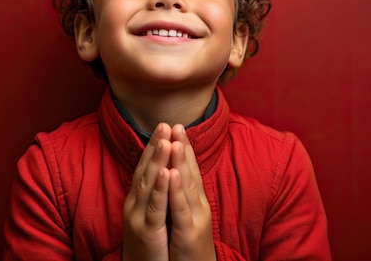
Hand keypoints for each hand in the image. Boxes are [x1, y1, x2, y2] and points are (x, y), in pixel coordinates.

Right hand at [122, 123, 171, 260]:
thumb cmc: (149, 244)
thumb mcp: (149, 215)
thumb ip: (152, 194)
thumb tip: (160, 171)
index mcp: (137, 199)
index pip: (145, 166)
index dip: (153, 146)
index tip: (164, 126)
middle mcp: (134, 204)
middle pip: (145, 169)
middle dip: (155, 146)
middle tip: (164, 123)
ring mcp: (138, 217)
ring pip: (147, 184)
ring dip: (156, 160)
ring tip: (165, 140)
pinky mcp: (146, 231)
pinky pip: (154, 207)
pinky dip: (159, 188)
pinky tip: (165, 172)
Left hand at [168, 124, 216, 260]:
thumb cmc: (189, 246)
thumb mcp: (187, 216)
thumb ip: (183, 195)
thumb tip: (177, 175)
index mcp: (195, 201)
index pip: (190, 169)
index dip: (185, 148)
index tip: (177, 126)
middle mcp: (198, 205)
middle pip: (190, 172)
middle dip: (183, 147)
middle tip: (177, 124)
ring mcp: (195, 218)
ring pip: (187, 186)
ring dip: (181, 162)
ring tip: (176, 140)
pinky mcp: (188, 233)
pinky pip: (180, 209)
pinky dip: (176, 190)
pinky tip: (172, 174)